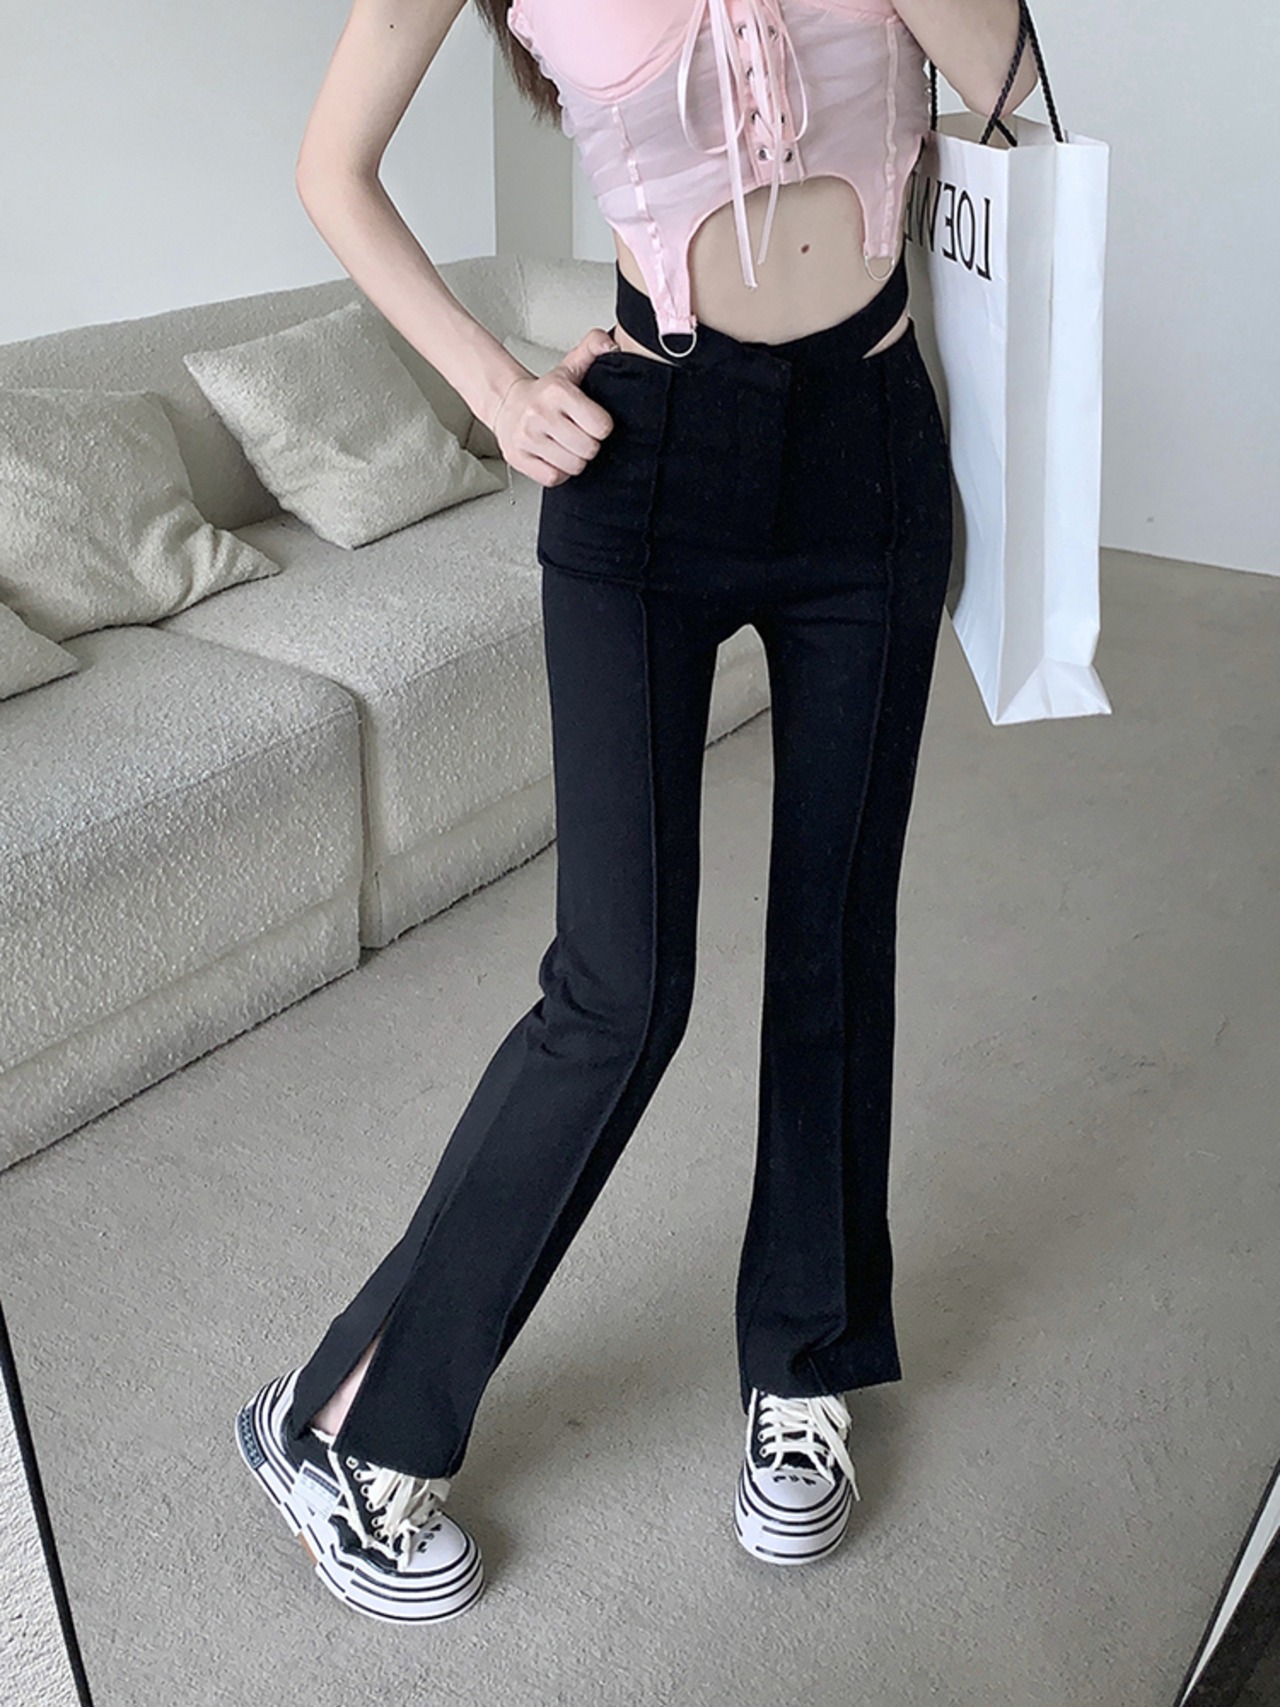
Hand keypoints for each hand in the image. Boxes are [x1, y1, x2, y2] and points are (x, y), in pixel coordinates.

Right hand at [492, 328, 620, 486]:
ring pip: (574, 466)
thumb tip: (612, 344)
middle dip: (589, 445)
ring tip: (566, 445)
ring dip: (575, 459)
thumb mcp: (570, 366)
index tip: (591, 421)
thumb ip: (593, 348)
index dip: (601, 427)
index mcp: (557, 391)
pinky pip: (554, 478)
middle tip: (578, 434)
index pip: (602, 426)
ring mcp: (527, 438)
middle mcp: (539, 414)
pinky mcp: (518, 458)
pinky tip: (554, 456)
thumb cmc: (544, 392)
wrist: (506, 403)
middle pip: (589, 449)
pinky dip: (559, 472)